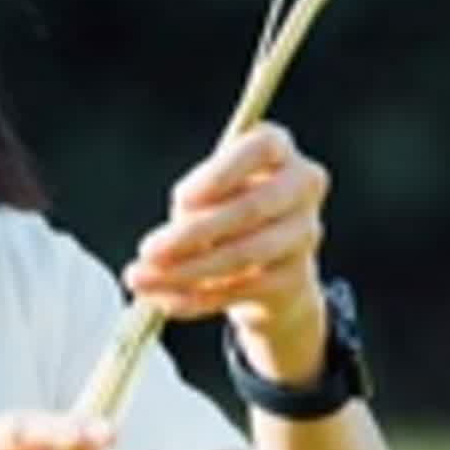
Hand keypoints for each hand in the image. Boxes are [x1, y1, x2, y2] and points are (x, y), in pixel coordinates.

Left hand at [124, 120, 332, 383]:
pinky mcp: (296, 278)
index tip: (180, 199)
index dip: (220, 174)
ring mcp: (305, 233)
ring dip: (188, 270)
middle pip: (251, 208)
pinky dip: (196, 298)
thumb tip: (167, 242)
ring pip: (244, 253)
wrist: (270, 264)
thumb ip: (192, 204)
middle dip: (193, 232)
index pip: (259, 149)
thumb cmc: (228, 208)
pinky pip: (241, 289)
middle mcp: (302, 186)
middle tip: (148, 249)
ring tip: (143, 278)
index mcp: (279, 148)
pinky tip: (163, 300)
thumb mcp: (209, 192)